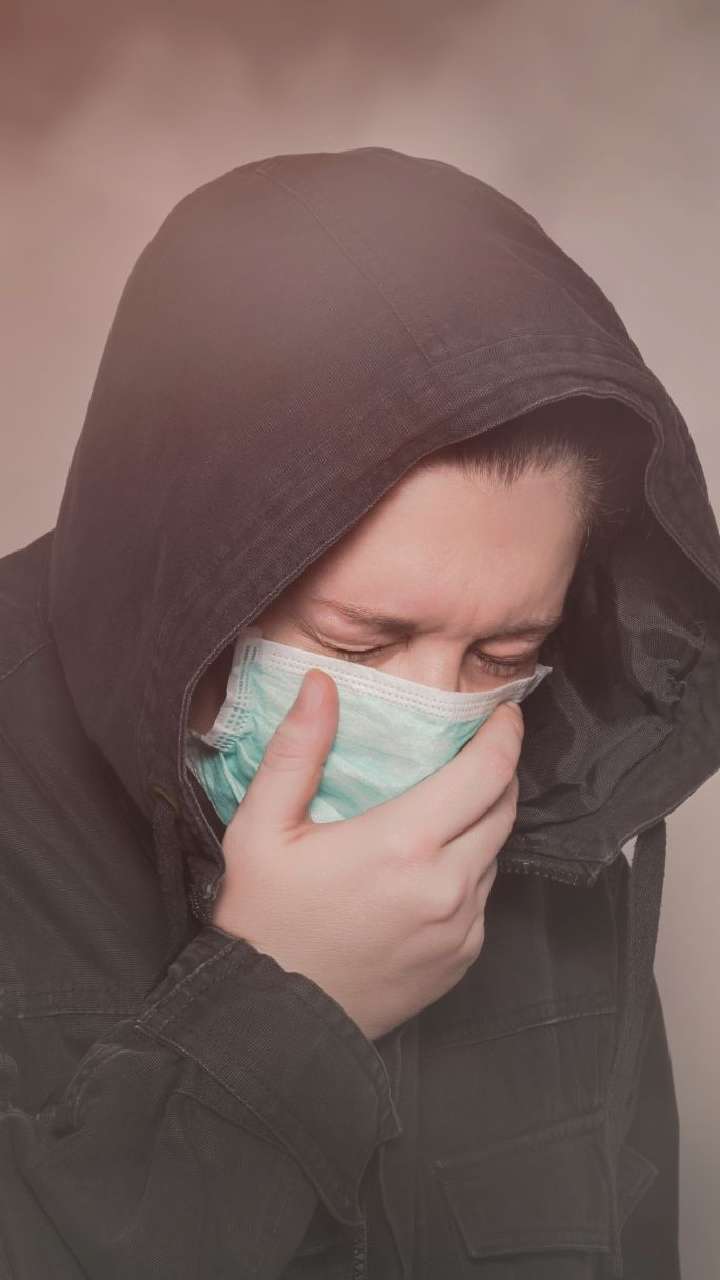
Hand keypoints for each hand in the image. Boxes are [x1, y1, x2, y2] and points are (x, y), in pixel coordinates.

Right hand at [213, 669, 522, 1041]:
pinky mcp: (461, 960)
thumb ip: (297, 751)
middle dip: (497, 773)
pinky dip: (469, 871)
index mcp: (404, 844)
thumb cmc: (261, 921)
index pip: (487, 772)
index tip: (504, 713)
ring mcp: (461, 928)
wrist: (270, 1025)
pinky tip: (427, 868)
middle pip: (503, 808)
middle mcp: (448, 886)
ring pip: (495, 853)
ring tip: (445, 808)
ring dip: (481, 823)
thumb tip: (321, 683)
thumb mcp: (261, 828)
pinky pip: (483, 898)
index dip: (505, 735)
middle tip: (473, 751)